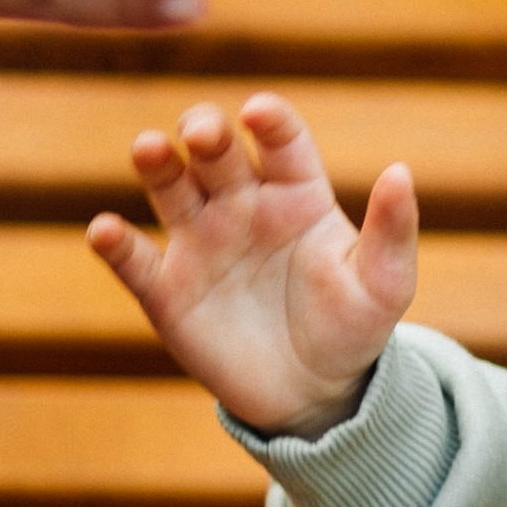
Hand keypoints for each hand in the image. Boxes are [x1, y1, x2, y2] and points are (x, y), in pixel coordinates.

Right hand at [88, 92, 417, 437]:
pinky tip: (104, 230)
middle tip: (201, 132)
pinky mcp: (167, 290)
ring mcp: (200, 243)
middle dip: (205, 133)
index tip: (258, 112)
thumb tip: (401, 171)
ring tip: (150, 149)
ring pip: (169, 188)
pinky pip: (135, 261)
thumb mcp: (384, 283)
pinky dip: (115, 244)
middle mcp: (242, 204)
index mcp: (296, 192)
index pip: (281, 141)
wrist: (314, 395)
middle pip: (215, 153)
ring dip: (156, 164)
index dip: (270, 121)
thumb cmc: (353, 328)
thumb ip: (392, 229)